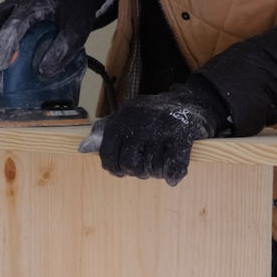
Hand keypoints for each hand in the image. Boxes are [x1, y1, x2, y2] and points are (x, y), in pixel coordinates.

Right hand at [0, 0, 112, 77]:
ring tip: (2, 66)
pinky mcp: (9, 5)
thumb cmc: (76, 9)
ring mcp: (11, 0)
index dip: (5, 45)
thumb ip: (63, 50)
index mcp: (36, 2)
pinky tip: (7, 55)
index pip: (14, 23)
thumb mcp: (78, 31)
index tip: (1, 65)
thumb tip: (43, 71)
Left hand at [91, 81, 227, 184]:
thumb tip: (83, 148)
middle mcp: (141, 120)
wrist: (194, 100)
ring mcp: (163, 127)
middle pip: (130, 164)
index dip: (114, 167)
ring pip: (152, 168)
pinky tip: (172, 175)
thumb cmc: (156, 115)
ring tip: (161, 162)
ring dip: (157, 172)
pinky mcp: (183, 134)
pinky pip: (173, 167)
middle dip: (138, 171)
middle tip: (146, 166)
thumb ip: (105, 132)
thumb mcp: (128, 117)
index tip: (122, 171)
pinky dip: (173, 175)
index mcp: (124, 116)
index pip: (108, 152)